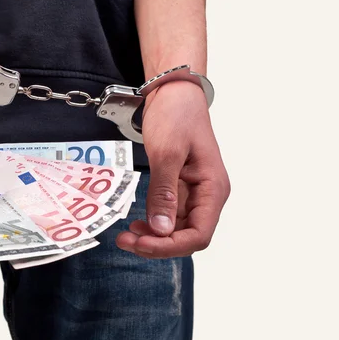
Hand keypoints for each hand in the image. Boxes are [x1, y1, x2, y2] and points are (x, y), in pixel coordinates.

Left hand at [116, 81, 229, 257]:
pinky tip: (136, 223)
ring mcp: (193, 193)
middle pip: (187, 237)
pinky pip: (168, 216)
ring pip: (176, 230)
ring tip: (126, 235)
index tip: (141, 243)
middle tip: (125, 240)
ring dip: (152, 237)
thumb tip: (161, 230)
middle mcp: (207, 196)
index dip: (170, 246)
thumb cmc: (176, 116)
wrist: (173, 92)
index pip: (198, 235)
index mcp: (213, 189)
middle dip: (157, 244)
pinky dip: (152, 223)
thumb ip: (164, 193)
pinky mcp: (179, 188)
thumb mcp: (167, 154)